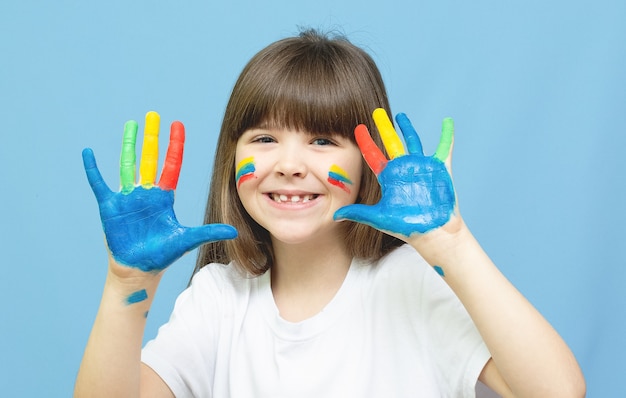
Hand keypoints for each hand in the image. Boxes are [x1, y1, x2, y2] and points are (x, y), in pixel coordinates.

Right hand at [82, 111, 236, 272]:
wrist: (139, 268)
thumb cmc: (162, 254)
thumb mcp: (186, 240)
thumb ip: (208, 232)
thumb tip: (234, 232)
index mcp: (164, 196)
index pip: (171, 164)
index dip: (175, 145)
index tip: (177, 124)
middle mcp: (147, 192)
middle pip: (149, 158)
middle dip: (152, 137)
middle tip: (153, 115)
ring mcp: (128, 196)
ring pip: (127, 164)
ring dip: (128, 145)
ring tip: (130, 125)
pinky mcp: (110, 206)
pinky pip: (99, 183)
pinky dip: (93, 169)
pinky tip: (88, 153)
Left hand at [334, 108, 455, 237]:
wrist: (434, 234)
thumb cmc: (407, 228)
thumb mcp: (380, 218)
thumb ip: (359, 213)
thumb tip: (335, 215)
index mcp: (389, 178)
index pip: (374, 155)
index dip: (365, 142)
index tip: (358, 128)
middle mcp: (404, 169)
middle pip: (391, 143)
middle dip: (384, 128)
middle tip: (377, 112)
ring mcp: (421, 167)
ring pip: (413, 141)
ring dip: (407, 128)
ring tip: (400, 116)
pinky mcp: (439, 169)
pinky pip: (444, 148)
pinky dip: (446, 135)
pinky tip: (447, 121)